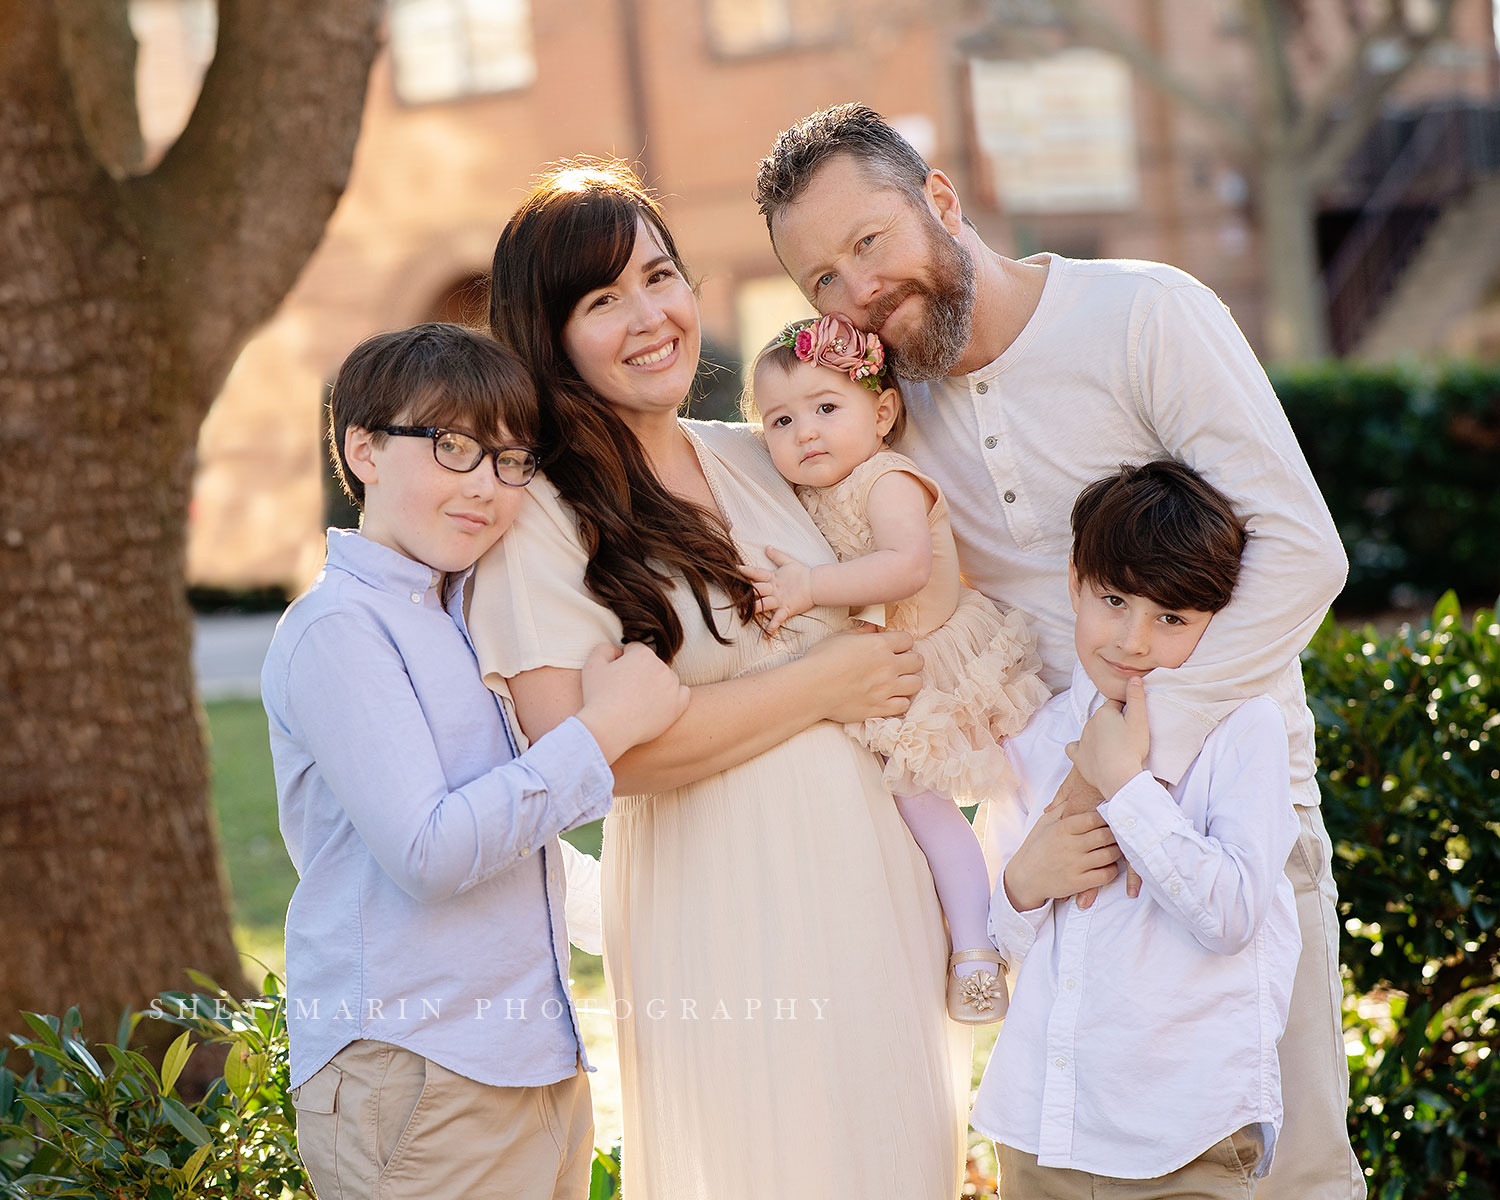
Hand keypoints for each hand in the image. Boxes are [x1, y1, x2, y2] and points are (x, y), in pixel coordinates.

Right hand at [576, 643, 691, 762]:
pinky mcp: (678, 705)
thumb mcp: (592, 665)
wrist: (609, 728)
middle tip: (626, 691)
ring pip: (666, 679)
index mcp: (643, 654)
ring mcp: (672, 686)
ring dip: (656, 685)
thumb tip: (618, 650)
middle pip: (652, 664)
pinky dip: (674, 697)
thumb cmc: (598, 697)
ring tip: (639, 701)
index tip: (616, 676)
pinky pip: (683, 694)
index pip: (636, 650)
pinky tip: (660, 703)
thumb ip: (605, 648)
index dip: (623, 661)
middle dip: (641, 673)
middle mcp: (661, 667)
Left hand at [742, 545, 815, 633]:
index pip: (756, 573)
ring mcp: (780, 600)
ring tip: (741, 615)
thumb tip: (767, 546)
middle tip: (731, 595)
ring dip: (753, 609)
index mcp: (773, 577)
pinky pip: (778, 619)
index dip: (745, 571)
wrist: (817, 584)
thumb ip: (776, 555)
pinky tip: (765, 636)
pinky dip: (772, 627)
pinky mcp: (787, 609)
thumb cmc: (802, 573)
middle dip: (744, 592)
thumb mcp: (788, 562)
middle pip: (756, 590)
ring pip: (763, 604)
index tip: (734, 569)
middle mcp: (774, 589)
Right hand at [797, 627, 923, 722]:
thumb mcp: (840, 637)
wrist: (811, 688)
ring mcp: (886, 689)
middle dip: (910, 661)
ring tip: (898, 682)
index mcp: (879, 645)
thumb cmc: (821, 659)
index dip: (902, 643)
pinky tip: (890, 698)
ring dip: (909, 681)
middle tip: (899, 664)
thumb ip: (861, 632)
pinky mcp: (880, 708)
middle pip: (917, 661)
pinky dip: (900, 701)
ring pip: (916, 683)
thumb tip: (873, 627)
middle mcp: (888, 666)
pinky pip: (904, 705)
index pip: (908, 640)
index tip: (895, 647)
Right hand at [1044, 767, 1140, 906]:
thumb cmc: (1035, 847)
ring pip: (1109, 855)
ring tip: (1117, 847)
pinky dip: (1112, 870)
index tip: (1114, 816)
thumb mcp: (1044, 823)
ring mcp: (1075, 865)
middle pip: (1106, 835)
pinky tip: (1108, 865)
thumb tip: (1078, 795)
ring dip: (1117, 851)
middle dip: (1116, 833)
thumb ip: (1062, 809)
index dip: (1107, 816)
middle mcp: (1070, 846)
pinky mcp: (1079, 883)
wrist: (1024, 877)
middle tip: (1122, 832)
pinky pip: (1106, 875)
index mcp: (1062, 828)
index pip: (1094, 818)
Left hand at [1067, 675, 1150, 799]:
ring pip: (1091, 732)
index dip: (1125, 710)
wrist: (1118, 776)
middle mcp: (1089, 723)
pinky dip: (1081, 748)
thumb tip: (1134, 678)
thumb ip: (1136, 697)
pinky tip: (1089, 752)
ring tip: (1116, 748)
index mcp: (1103, 712)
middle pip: (1103, 718)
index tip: (1133, 720)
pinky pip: (1074, 748)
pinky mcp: (1078, 757)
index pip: (1115, 704)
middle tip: (1127, 736)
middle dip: (1113, 723)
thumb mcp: (1139, 720)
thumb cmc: (1132, 748)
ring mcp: (1082, 740)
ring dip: (1100, 735)